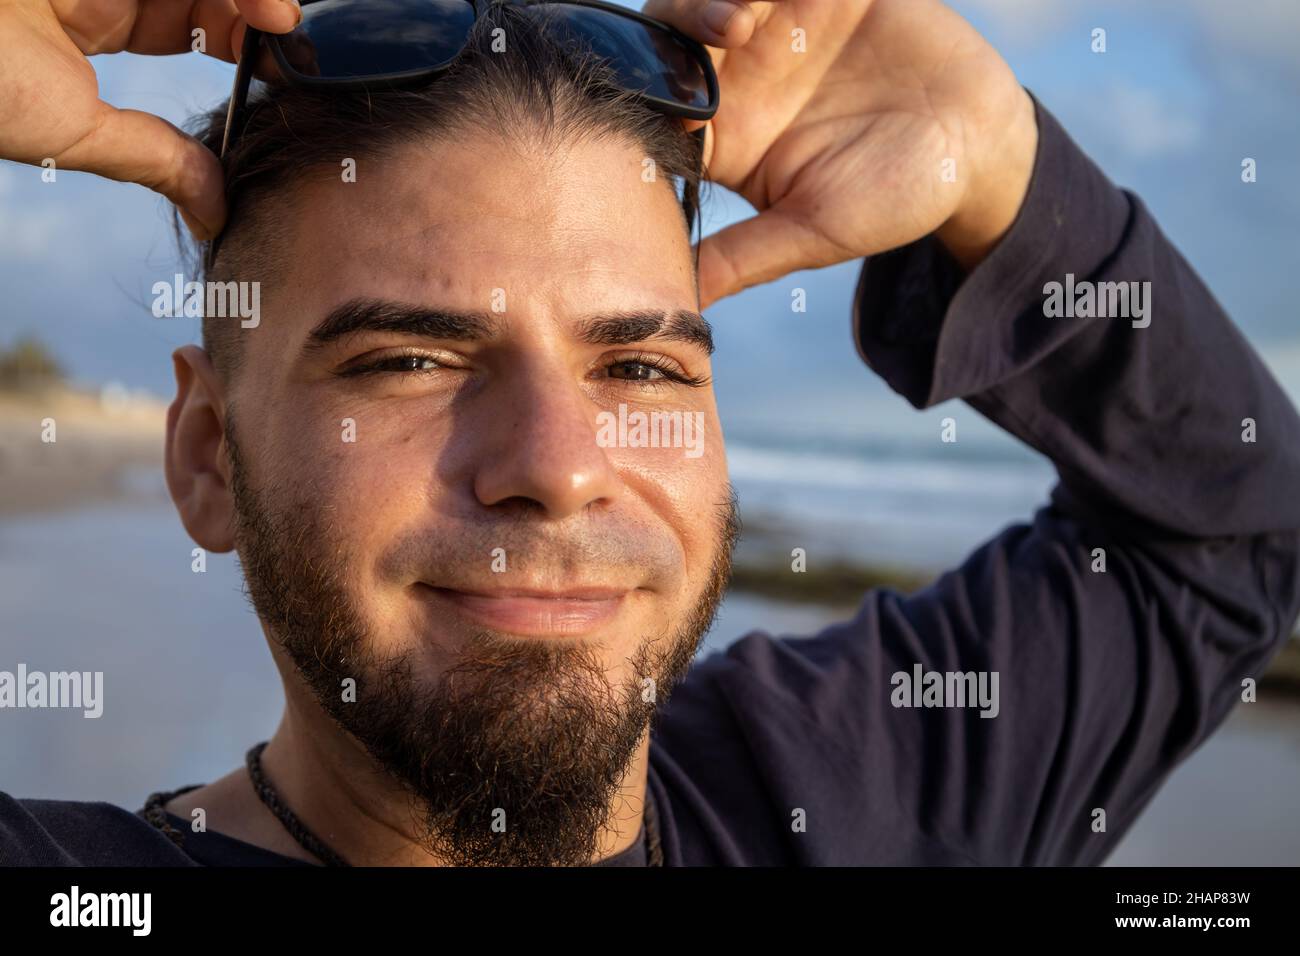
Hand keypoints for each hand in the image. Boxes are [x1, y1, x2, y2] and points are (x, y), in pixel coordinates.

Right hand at [0, 0, 300, 238]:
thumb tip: (216, 214)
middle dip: (263, 10)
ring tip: (285, 24)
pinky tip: (267, 6)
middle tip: (300, 47)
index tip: (292, 73)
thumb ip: (154, 160)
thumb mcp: (76, 129)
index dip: (253, 41)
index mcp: (100, 14)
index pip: (201, 18)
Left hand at [645, 0, 1039, 306]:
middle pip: (669, 39)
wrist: (977, 144)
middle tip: (709, 49)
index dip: (649, 107)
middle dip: (673, 35)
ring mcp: (775, 25)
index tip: (682, 120)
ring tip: (740, 22)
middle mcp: (736, 78)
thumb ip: (743, 256)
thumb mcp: (814, 233)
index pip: (656, 113)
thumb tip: (678, 297)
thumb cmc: (893, 199)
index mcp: (723, 137)